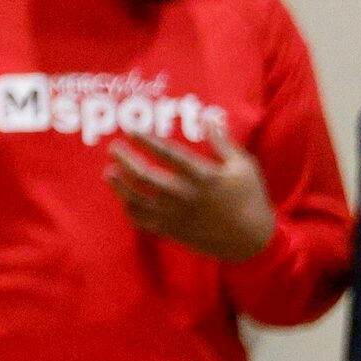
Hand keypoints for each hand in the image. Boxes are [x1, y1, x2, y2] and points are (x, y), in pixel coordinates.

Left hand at [106, 125, 274, 262]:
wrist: (251, 241)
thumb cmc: (250, 199)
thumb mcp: (243, 167)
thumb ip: (223, 143)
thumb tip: (210, 119)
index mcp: (203, 176)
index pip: (167, 154)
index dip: (146, 141)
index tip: (130, 131)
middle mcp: (185, 195)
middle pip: (145, 176)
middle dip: (126, 160)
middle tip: (113, 148)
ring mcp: (176, 215)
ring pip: (138, 200)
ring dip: (120, 185)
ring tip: (109, 173)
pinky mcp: (171, 231)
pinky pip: (142, 221)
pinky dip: (129, 210)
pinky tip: (124, 199)